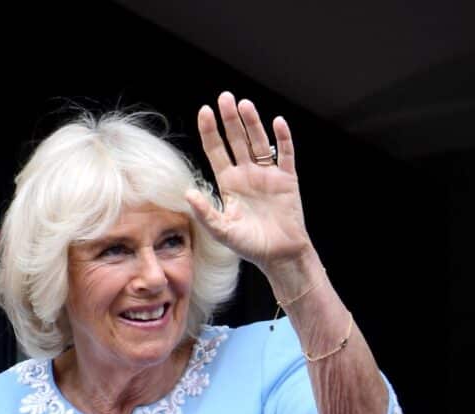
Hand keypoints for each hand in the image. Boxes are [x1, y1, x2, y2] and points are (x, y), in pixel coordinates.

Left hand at [186, 92, 312, 278]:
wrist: (279, 255)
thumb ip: (205, 213)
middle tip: (224, 97)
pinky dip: (283, 139)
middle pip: (237, 140)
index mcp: (229, 183)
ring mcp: (268, 175)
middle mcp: (247, 174)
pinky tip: (278, 122)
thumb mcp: (221, 231)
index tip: (204, 111)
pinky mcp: (287, 179)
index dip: (210, 131)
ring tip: (245, 105)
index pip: (216, 150)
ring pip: (259, 142)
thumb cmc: (249, 245)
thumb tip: (187, 193)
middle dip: (230, 119)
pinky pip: (286, 155)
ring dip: (253, 124)